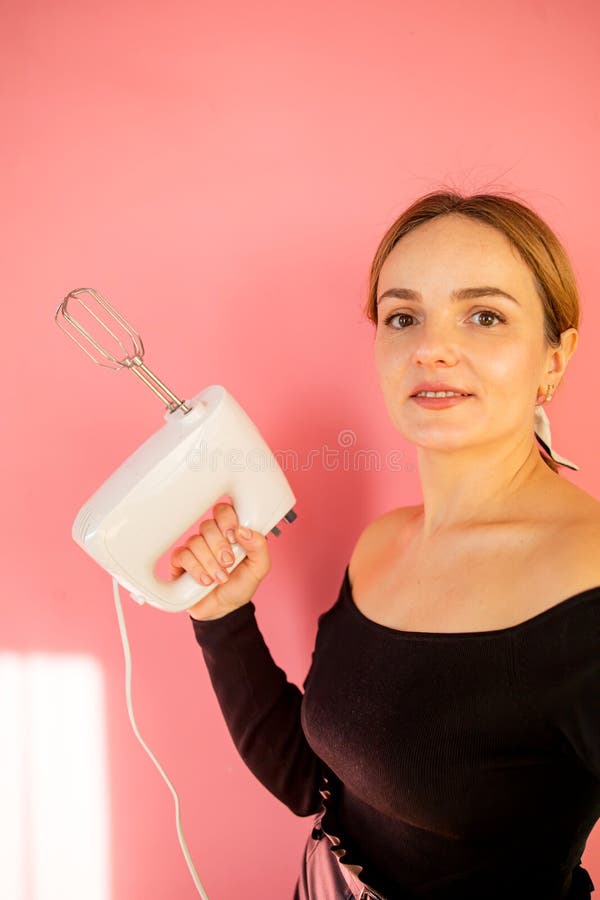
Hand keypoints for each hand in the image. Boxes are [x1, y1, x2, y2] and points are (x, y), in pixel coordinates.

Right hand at [169, 501, 271, 619]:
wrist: (225, 609)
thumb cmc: (240, 585)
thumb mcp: (259, 567)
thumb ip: (258, 546)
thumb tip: (244, 531)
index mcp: (229, 532)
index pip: (223, 511)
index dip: (226, 520)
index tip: (234, 537)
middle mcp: (210, 537)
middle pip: (207, 526)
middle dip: (220, 547)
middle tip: (228, 563)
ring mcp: (194, 549)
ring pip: (195, 542)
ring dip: (210, 562)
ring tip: (220, 578)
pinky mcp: (180, 562)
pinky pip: (182, 556)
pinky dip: (196, 569)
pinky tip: (205, 580)